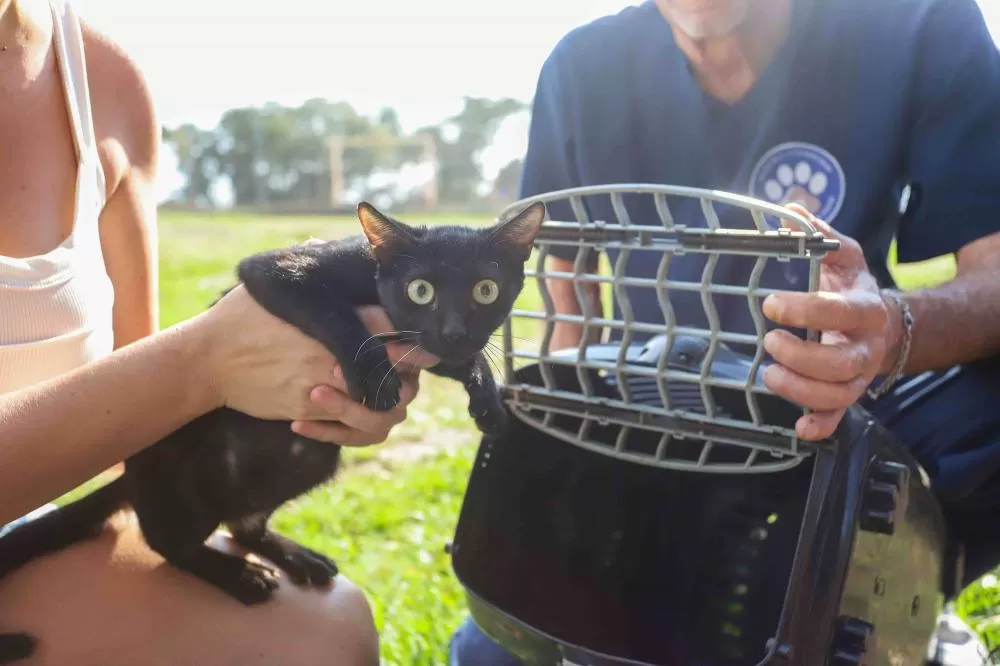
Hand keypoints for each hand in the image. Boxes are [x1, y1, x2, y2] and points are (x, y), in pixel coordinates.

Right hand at [197, 288, 436, 443]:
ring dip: (395, 400)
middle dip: (415, 367)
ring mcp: (326, 382)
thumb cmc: (242, 316)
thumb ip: (306, 264)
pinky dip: (361, 423)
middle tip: (416, 364)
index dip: (417, 332)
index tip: (427, 335)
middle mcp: (337, 351)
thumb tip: (321, 243)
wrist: (207, 359)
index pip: (394, 323)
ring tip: (391, 390)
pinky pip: (354, 427)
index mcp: (335, 317)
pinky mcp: (311, 409)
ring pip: (387, 404)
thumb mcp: (278, 283)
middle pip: (402, 366)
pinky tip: (353, 411)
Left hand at [761, 204, 900, 440]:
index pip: (841, 311)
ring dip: (803, 391)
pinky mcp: (846, 395)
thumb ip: (819, 236)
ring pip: (838, 394)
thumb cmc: (850, 287)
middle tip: (770, 341)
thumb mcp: (841, 257)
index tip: (771, 303)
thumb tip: (791, 208)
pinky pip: (838, 418)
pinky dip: (820, 427)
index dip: (808, 310)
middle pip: (842, 363)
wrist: (882, 324)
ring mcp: (857, 375)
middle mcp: (865, 347)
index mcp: (865, 308)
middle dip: (803, 356)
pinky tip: (798, 429)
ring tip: (770, 375)